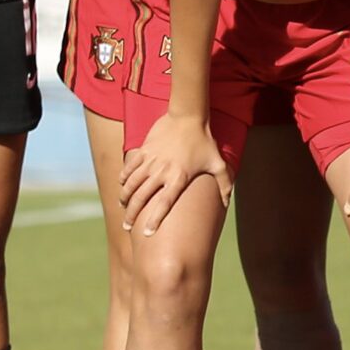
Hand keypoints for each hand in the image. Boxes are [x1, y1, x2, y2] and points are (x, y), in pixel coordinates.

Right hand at [120, 114, 229, 235]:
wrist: (189, 116)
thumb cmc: (205, 141)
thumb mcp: (218, 163)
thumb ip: (224, 184)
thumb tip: (226, 203)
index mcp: (179, 178)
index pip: (164, 204)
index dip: (154, 220)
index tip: (147, 233)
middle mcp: (162, 171)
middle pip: (141, 198)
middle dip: (131, 214)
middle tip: (127, 226)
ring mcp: (151, 161)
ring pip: (131, 184)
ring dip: (124, 197)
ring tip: (123, 207)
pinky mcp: (144, 150)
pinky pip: (129, 167)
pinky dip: (123, 177)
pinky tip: (122, 185)